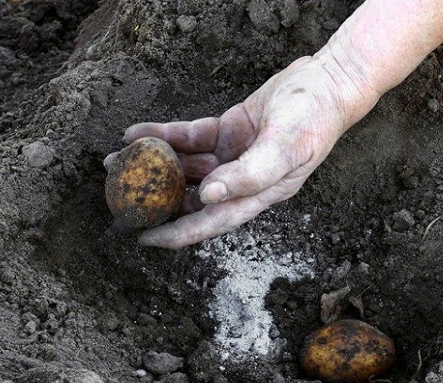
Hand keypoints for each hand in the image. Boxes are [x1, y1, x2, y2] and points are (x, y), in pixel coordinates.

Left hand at [114, 56, 379, 248]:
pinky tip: (138, 133)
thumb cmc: (313, 120)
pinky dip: (166, 135)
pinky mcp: (227, 131)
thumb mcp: (285, 148)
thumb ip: (250, 174)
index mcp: (257, 195)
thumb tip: (208, 196)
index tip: (144, 238)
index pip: (211, 221)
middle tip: (118, 198)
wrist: (326, 84)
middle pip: (190, 197)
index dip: (177, 233)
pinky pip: (189, 137)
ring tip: (116, 160)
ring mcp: (232, 156)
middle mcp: (240, 181)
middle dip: (154, 198)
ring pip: (185, 166)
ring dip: (153, 164)